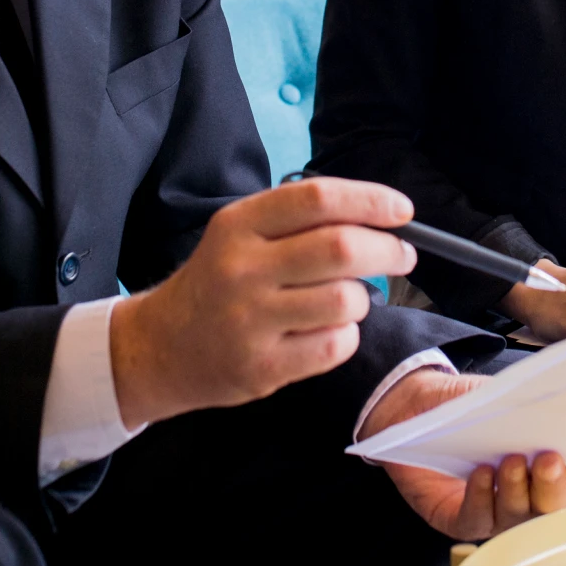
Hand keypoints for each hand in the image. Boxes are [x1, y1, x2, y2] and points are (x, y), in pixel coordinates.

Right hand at [110, 178, 417, 428]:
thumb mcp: (241, 234)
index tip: (402, 210)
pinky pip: (334, 346)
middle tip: (401, 255)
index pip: (316, 198)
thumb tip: (379, 217)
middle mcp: (242, 268)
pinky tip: (327, 331)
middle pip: (341, 248)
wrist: (162, 347)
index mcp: (238, 224)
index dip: (369, 200)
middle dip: (387, 250)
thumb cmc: (219, 282)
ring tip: (346, 300)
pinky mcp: (261, 367)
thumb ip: (299, 222)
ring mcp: (250, 320)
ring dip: (362, 299)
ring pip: (345, 300)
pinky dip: (345, 337)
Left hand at [359, 368, 565, 538]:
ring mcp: (490, 509)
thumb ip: (526, 403)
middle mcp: (521, 493)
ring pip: (516, 520)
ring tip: (510, 463)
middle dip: (553, 486)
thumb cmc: (460, 401)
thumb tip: (562, 399)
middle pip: (550, 507)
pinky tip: (480, 475)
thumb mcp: (496, 395)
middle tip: (548, 460)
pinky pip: (476, 520)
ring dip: (517, 492)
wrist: (409, 403)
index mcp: (540, 462)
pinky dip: (481, 498)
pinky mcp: (456, 517)